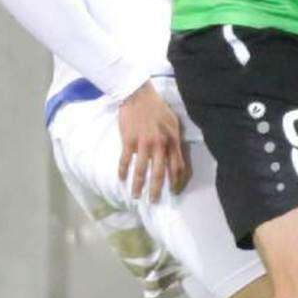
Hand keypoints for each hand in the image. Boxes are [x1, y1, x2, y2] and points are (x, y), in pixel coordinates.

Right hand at [118, 82, 190, 201]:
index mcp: (172, 140)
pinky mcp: (128, 141)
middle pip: (159, 173)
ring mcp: (143, 143)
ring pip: (141, 170)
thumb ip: (175, 141)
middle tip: (154, 202)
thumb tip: (176, 158)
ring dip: (138, 185)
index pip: (177, 166)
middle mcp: (159, 144)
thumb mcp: (173, 123)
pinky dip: (123, 171)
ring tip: (135, 196)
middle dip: (157, 190)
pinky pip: (126, 160)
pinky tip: (121, 179)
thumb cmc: (157, 108)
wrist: (138, 95)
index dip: (176, 181)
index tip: (173, 192)